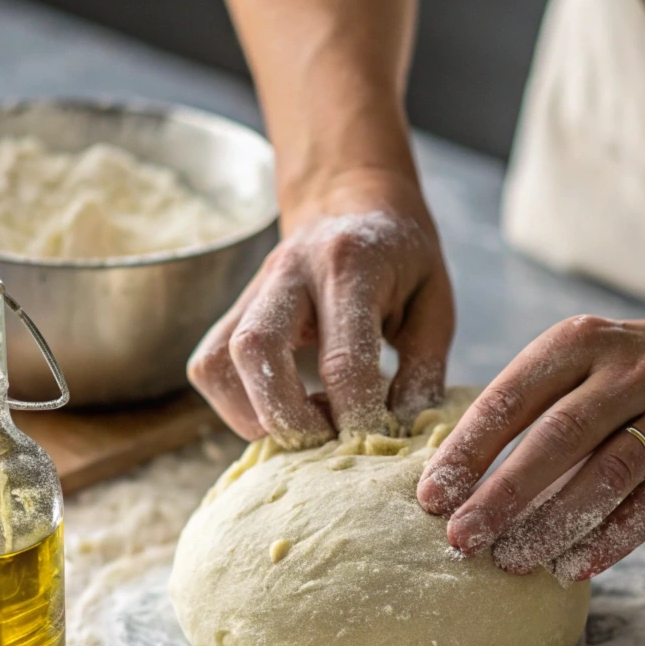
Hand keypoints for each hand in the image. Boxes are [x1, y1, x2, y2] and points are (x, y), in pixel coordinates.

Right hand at [188, 168, 453, 447]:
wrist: (350, 202)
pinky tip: (280, 410)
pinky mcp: (229, 312)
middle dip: (289, 418)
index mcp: (351, 264)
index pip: (343, 358)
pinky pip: (209, 368)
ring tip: (304, 428)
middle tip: (326, 442)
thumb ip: (423, 369)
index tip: (376, 441)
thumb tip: (401, 432)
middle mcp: (289, 271)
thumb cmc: (400, 258)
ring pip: (218, 363)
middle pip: (257, 350)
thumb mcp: (434, 302)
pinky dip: (237, 406)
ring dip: (254, 416)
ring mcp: (251, 291)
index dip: (357, 415)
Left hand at [416, 309, 644, 580]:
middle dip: (500, 495)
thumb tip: (458, 480)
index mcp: (577, 343)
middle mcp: (626, 371)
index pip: (509, 399)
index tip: (431, 498)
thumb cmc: (630, 370)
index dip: (466, 452)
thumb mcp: (579, 361)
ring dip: (552, 525)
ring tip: (510, 560)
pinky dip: (610, 539)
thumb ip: (528, 406)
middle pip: (554, 439)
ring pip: (606, 475)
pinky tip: (572, 566)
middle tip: (461, 539)